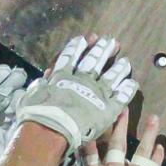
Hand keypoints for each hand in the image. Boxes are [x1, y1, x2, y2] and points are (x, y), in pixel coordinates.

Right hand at [14, 35, 137, 156]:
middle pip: (94, 61)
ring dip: (119, 68)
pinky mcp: (109, 107)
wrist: (52, 127)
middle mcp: (82, 79)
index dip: (78, 46)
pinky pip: (122, 96)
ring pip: (112, 76)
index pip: (71, 56)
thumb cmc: (37, 113)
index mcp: (63, 76)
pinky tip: (133, 83)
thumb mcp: (32, 95)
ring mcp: (97, 92)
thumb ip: (39, 87)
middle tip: (111, 41)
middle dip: (102, 50)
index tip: (86, 37)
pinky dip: (128, 89)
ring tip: (126, 60)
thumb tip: (42, 82)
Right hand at [83, 109, 164, 165]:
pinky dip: (158, 155)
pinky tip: (161, 146)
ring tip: (154, 118)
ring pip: (141, 151)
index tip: (103, 115)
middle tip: (125, 109)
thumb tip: (88, 148)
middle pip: (118, 144)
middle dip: (122, 125)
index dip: (98, 132)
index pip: (94, 149)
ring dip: (148, 133)